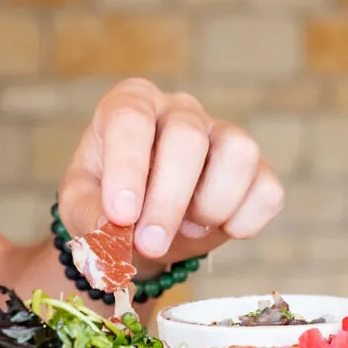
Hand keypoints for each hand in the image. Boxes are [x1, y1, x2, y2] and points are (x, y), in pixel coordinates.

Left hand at [58, 79, 283, 271]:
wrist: (142, 228)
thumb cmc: (107, 204)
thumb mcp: (80, 207)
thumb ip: (88, 214)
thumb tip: (112, 229)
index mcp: (131, 104)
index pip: (131, 118)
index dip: (127, 167)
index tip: (121, 215)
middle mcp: (181, 111)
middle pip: (188, 138)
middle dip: (169, 200)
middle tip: (149, 244)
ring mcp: (224, 135)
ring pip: (239, 153)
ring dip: (212, 205)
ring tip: (186, 229)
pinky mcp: (257, 168)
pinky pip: (268, 190)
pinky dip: (244, 221)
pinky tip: (217, 230)